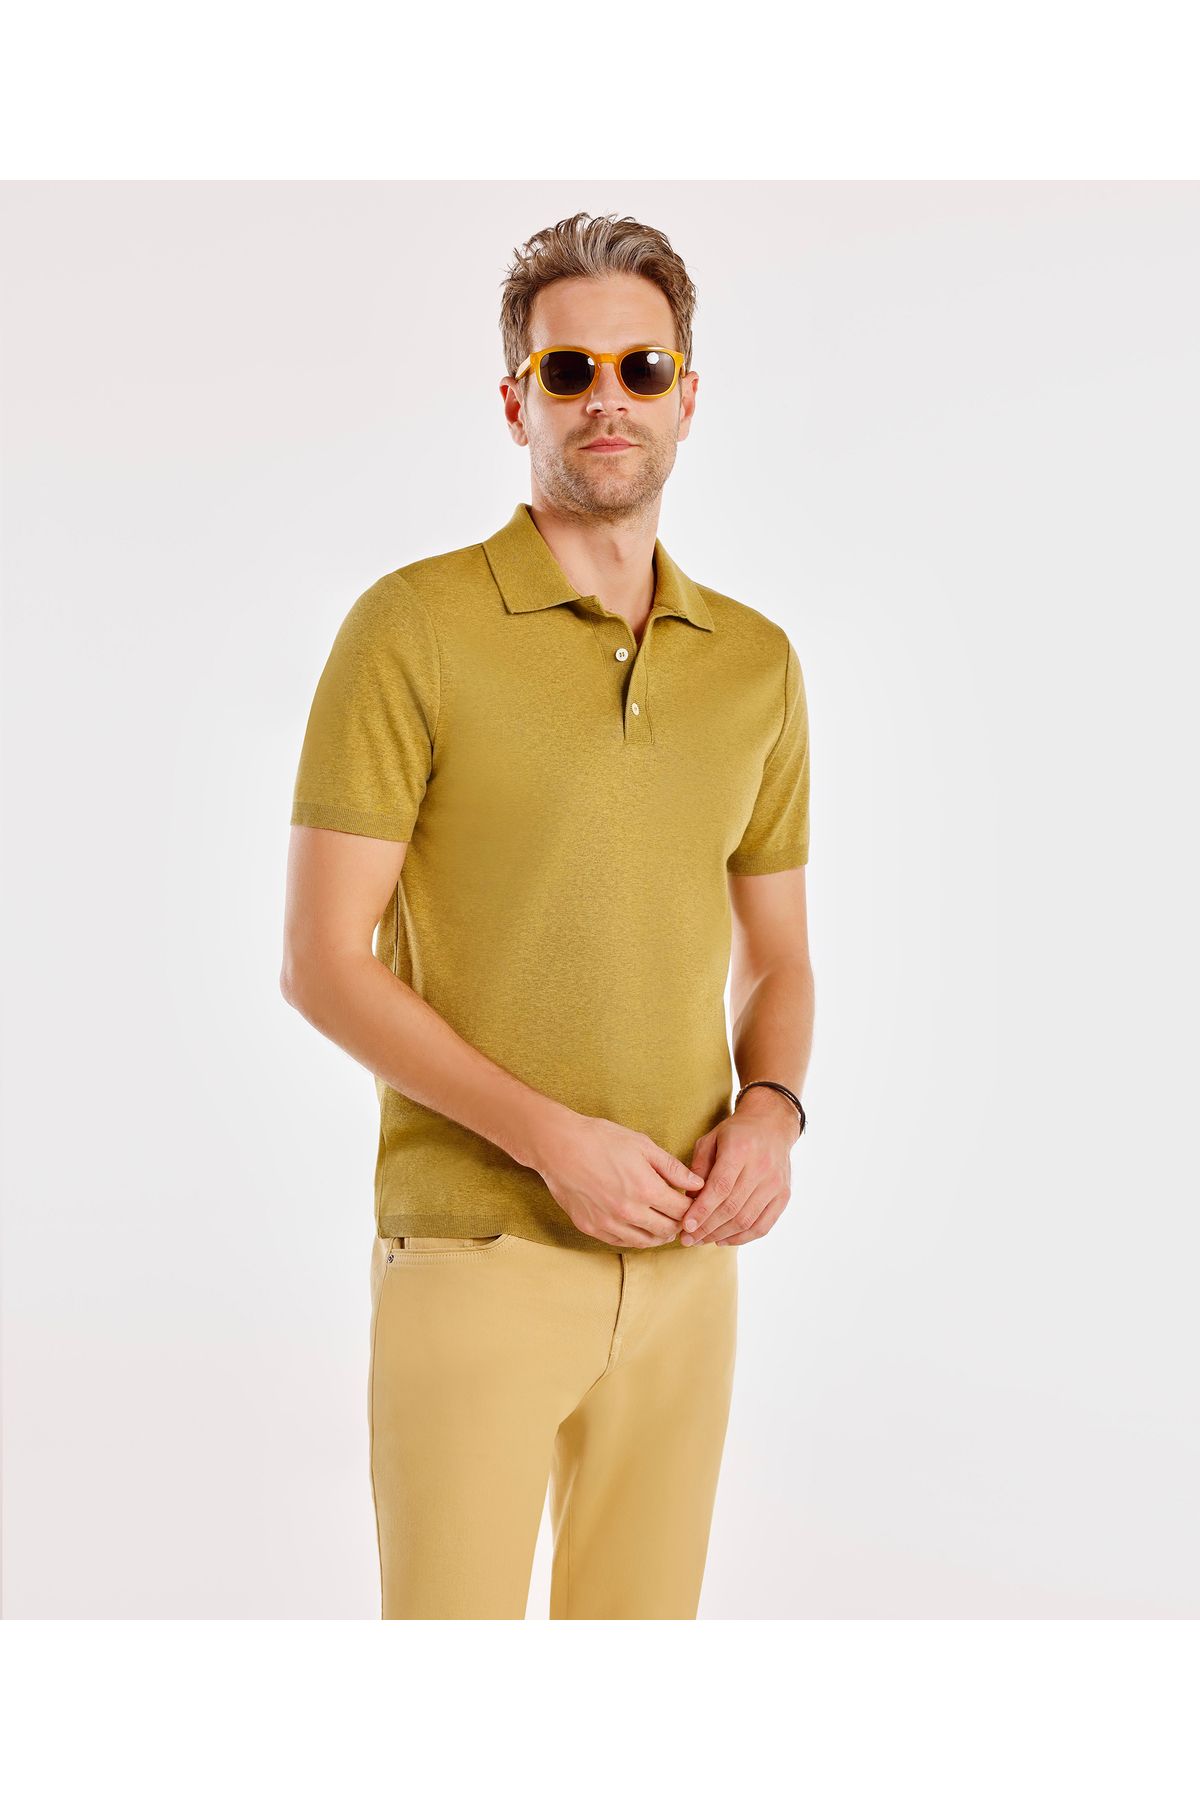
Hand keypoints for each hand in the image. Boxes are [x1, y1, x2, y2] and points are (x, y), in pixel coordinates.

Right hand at [533, 1112, 704, 1247]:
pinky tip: (639, 1227)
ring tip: (663, 1224)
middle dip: (679, 1223)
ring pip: (646, 1242)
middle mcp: (630, 1212)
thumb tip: (698, 1184)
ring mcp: (609, 1223)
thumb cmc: (601, 1139)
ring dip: (659, 1235)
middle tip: (680, 1215)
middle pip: (667, 1230)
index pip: (682, 1210)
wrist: (558, 1146)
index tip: (692, 1202)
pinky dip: (636, 1237)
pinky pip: (622, 1242)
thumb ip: (672, 1168)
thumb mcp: (642, 1145)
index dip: (692, 1207)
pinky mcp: (591, 1228)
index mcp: (646, 1189)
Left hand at [679, 1090, 798, 1244]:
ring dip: (721, 1235)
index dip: (702, 1210)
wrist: (771, 1125)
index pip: (720, 1187)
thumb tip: (688, 1201)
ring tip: (701, 1241)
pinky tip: (723, 1240)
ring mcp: (775, 1183)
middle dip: (707, 1228)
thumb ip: (698, 1168)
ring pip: (746, 1220)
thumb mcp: (710, 1140)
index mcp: (740, 1150)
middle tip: (687, 1239)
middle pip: (732, 1207)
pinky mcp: (784, 1195)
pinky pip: (763, 1225)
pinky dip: (742, 1238)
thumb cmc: (735, 1134)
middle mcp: (761, 1168)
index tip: (686, 1225)